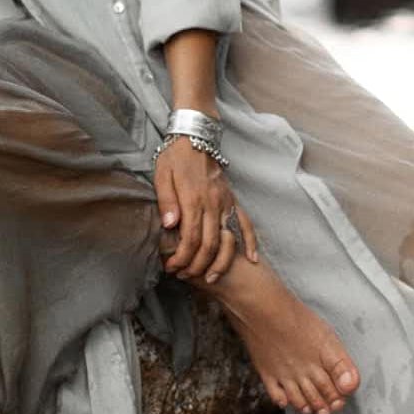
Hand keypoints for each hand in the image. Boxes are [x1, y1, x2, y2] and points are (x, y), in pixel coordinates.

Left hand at [156, 135, 258, 285]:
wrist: (197, 136)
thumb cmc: (175, 157)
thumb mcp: (162, 175)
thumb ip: (166, 201)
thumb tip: (169, 226)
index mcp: (193, 199)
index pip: (190, 238)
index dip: (182, 257)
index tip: (172, 268)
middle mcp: (213, 203)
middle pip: (210, 244)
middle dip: (198, 265)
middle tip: (186, 276)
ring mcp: (226, 202)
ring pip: (229, 239)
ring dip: (222, 262)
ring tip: (211, 277)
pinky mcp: (233, 200)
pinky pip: (246, 224)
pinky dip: (250, 242)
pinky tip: (251, 259)